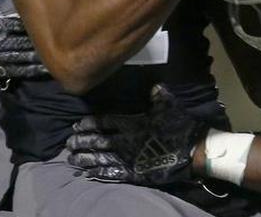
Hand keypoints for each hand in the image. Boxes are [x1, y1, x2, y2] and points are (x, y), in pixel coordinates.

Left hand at [67, 85, 208, 185]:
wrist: (192, 151)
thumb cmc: (181, 127)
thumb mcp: (171, 107)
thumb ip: (159, 96)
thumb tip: (154, 86)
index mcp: (133, 123)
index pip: (105, 122)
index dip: (90, 124)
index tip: (77, 125)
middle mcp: (126, 141)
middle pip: (98, 141)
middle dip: (82, 141)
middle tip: (69, 142)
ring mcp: (128, 158)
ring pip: (100, 158)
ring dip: (84, 158)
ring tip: (71, 158)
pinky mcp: (134, 173)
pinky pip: (112, 173)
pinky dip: (98, 173)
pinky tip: (88, 173)